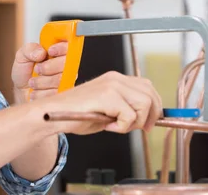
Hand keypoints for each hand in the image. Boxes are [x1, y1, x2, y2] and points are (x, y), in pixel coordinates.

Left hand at [11, 42, 67, 103]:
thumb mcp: (22, 56)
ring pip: (60, 80)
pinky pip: (56, 93)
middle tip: (37, 69)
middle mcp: (66, 65)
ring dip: (42, 82)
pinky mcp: (63, 94)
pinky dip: (42, 93)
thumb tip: (41, 53)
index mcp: (59, 52)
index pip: (68, 46)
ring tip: (32, 82)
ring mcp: (66, 81)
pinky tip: (35, 92)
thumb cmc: (25, 71)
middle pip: (67, 64)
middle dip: (49, 67)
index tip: (50, 51)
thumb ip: (30, 49)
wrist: (22, 90)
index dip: (61, 48)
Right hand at [39, 71, 162, 135]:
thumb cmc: (76, 113)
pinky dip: (122, 127)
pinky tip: (107, 126)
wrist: (53, 114)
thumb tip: (146, 118)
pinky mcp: (107, 96)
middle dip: (149, 116)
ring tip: (117, 126)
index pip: (147, 87)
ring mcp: (112, 85)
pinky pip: (129, 115)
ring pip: (144, 104)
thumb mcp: (107, 109)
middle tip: (137, 128)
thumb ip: (125, 108)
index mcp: (116, 79)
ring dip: (134, 122)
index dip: (154, 106)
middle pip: (150, 94)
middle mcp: (116, 78)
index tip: (149, 121)